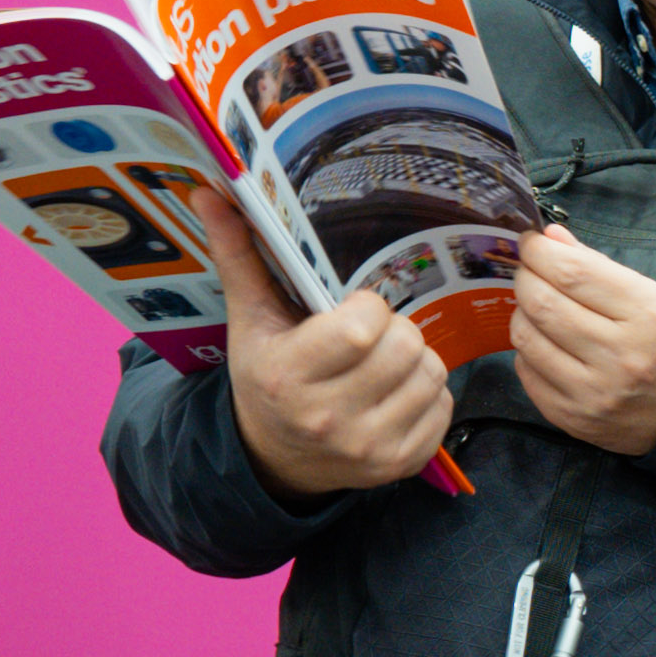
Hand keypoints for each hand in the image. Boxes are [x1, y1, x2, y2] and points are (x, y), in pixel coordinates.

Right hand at [215, 209, 452, 499]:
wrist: (273, 457)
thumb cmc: (265, 376)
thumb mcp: (249, 320)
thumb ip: (239, 255)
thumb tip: (211, 191)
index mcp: (289, 376)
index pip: (364, 327)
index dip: (368, 308)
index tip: (351, 311)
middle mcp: (329, 417)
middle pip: (406, 345)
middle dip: (393, 331)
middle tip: (368, 339)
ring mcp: (368, 447)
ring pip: (432, 373)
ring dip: (414, 360)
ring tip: (381, 364)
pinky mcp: (400, 465)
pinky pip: (443, 406)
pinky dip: (427, 394)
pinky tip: (394, 394)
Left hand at [510, 225, 655, 456]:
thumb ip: (598, 266)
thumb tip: (549, 239)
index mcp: (650, 316)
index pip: (574, 273)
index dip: (540, 251)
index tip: (533, 242)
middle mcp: (621, 357)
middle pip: (543, 303)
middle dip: (526, 278)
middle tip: (532, 272)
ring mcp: (594, 393)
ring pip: (526, 338)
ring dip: (523, 313)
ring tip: (539, 307)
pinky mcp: (574, 418)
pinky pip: (527, 373)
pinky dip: (530, 350)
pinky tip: (548, 344)